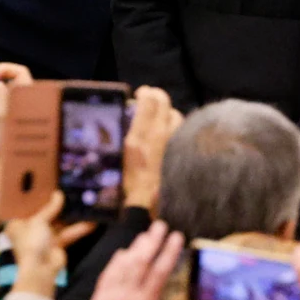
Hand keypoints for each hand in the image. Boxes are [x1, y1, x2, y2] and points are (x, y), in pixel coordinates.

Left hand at [4, 190, 95, 299]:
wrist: (40, 270)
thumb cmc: (31, 242)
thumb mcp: (38, 221)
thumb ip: (50, 207)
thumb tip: (58, 194)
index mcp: (17, 222)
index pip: (27, 205)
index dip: (37, 195)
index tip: (48, 183)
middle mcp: (29, 228)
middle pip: (44, 213)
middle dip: (57, 204)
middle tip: (68, 189)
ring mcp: (43, 237)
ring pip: (58, 223)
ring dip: (71, 216)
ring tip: (84, 203)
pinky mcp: (56, 244)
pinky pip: (67, 233)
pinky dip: (78, 229)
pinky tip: (92, 222)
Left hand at [59, 222, 193, 299]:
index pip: (159, 273)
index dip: (169, 252)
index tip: (177, 236)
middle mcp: (127, 295)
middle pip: (142, 261)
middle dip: (152, 241)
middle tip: (161, 224)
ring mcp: (111, 293)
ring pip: (125, 264)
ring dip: (136, 247)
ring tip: (145, 233)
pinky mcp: (98, 296)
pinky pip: (109, 273)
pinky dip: (116, 261)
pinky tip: (122, 252)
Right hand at [122, 86, 180, 212]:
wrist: (145, 207)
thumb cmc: (124, 185)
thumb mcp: (117, 157)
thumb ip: (123, 135)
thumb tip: (127, 116)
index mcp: (138, 136)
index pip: (148, 100)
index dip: (145, 92)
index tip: (140, 93)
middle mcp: (158, 136)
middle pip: (164, 102)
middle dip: (156, 96)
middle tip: (149, 98)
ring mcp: (172, 143)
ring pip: (176, 115)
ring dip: (167, 112)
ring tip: (158, 117)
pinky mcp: (180, 152)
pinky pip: (182, 131)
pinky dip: (175, 128)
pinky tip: (168, 134)